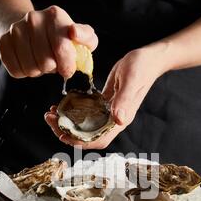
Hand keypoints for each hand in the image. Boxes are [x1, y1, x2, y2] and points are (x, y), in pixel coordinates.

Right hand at [0, 5, 97, 78]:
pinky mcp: (3, 41)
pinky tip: (28, 62)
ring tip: (40, 60)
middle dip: (52, 68)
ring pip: (30, 69)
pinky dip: (24, 72)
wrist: (32, 28)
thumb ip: (86, 38)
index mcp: (55, 15)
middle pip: (45, 63)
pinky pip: (16, 70)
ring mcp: (16, 28)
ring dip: (38, 71)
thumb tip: (74, 33)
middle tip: (53, 61)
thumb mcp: (82, 37)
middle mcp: (33, 18)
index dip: (66, 65)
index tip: (67, 69)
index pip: (61, 48)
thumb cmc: (62, 37)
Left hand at [45, 46, 164, 148]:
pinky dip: (73, 111)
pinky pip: (85, 111)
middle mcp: (113, 119)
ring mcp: (108, 111)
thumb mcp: (132, 81)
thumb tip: (118, 119)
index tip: (63, 134)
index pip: (99, 139)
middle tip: (51, 119)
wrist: (149, 59)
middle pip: (87, 135)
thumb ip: (125, 100)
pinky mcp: (103, 102)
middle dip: (67, 132)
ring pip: (84, 124)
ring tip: (51, 113)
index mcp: (121, 119)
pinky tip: (61, 104)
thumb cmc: (143, 68)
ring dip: (67, 122)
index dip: (80, 141)